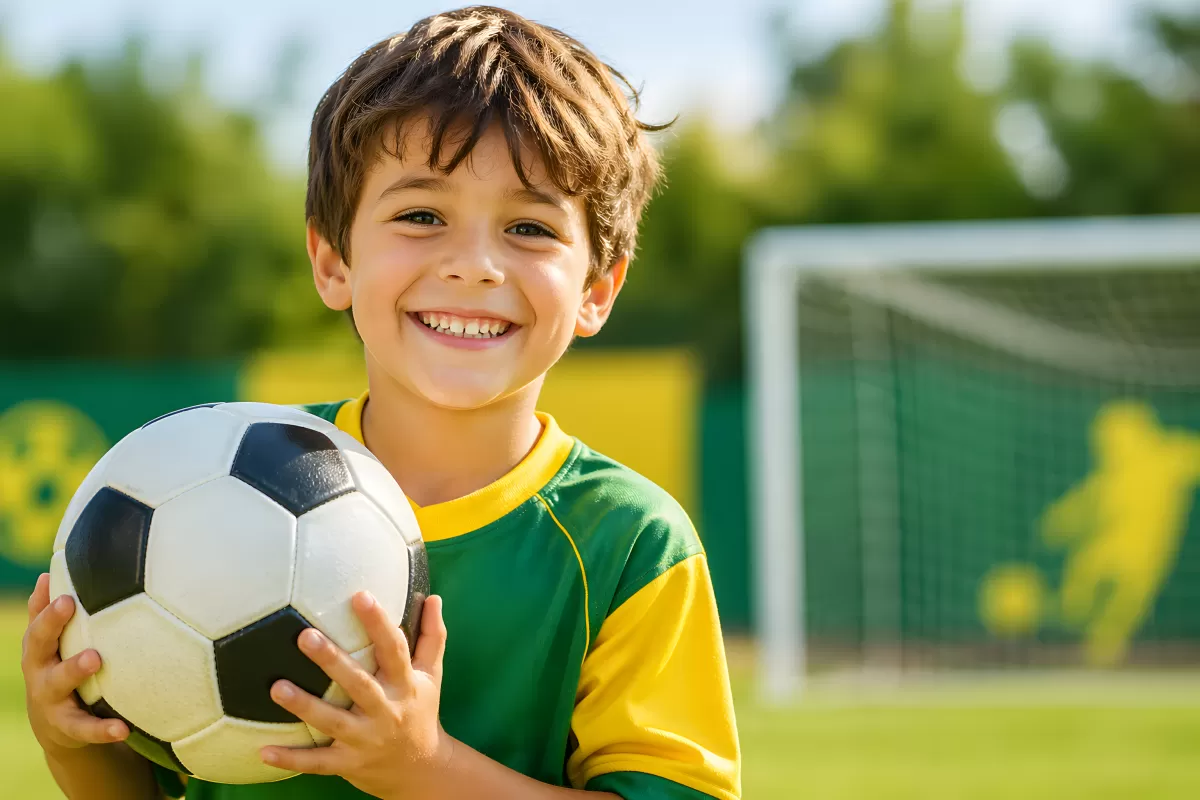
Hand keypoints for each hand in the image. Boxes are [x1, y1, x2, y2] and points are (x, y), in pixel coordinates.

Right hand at [21, 573, 128, 757]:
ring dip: (74, 670)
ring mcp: (52, 701)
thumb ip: (47, 613)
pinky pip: (86, 729)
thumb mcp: (51, 645)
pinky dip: (104, 729)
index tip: (64, 593)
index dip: (48, 610)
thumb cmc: (59, 670)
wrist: (57, 727)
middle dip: (52, 627)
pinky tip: (123, 728)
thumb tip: (48, 573)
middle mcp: (40, 673)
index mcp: (39, 651)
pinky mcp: (69, 728)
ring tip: (94, 658)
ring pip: (59, 685)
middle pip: (39, 648)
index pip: (38, 627)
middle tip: (68, 606)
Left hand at [261, 592, 451, 798]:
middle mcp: (386, 711)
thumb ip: (432, 637)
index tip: (361, 595)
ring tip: (276, 687)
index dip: (379, 623)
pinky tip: (263, 750)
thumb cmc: (421, 711)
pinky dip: (291, 759)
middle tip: (305, 636)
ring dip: (305, 707)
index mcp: (406, 684)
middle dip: (332, 661)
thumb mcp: (432, 676)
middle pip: (359, 683)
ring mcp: (366, 739)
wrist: (423, 771)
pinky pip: (317, 762)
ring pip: (332, 722)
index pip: (394, 649)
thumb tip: (434, 597)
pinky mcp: (349, 763)